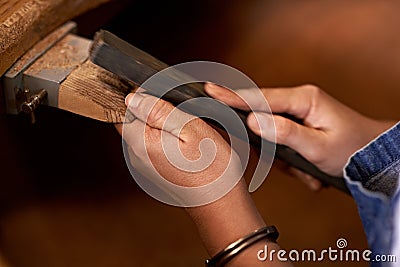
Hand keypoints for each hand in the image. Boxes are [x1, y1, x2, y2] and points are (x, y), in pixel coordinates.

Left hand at [118, 92, 291, 265]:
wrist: (221, 204)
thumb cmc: (212, 169)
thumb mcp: (190, 129)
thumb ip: (159, 111)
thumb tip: (132, 98)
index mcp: (141, 143)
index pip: (123, 109)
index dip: (142, 97)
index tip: (164, 98)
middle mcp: (137, 156)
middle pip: (134, 120)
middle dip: (154, 111)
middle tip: (182, 115)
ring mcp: (145, 166)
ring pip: (146, 131)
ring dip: (163, 125)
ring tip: (188, 131)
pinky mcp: (155, 170)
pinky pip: (155, 145)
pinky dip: (169, 138)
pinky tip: (187, 144)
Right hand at [205, 84, 394, 188]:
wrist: (372, 156)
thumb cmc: (352, 149)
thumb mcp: (318, 146)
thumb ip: (284, 133)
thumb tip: (252, 121)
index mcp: (303, 99)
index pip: (260, 98)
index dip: (233, 97)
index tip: (209, 91)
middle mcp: (298, 102)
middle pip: (261, 117)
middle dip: (269, 147)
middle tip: (287, 161)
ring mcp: (297, 114)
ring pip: (270, 135)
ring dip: (286, 159)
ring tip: (309, 170)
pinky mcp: (297, 126)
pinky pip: (281, 143)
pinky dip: (292, 161)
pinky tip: (309, 169)